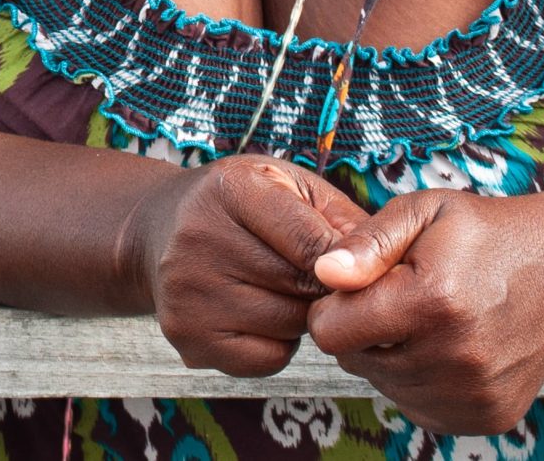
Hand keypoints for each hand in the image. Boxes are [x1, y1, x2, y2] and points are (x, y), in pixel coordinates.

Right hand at [118, 157, 375, 377]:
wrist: (159, 229)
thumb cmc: (243, 205)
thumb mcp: (287, 185)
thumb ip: (338, 218)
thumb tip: (384, 266)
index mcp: (230, 190)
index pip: (310, 242)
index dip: (347, 262)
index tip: (365, 271)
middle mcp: (198, 238)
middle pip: (301, 287)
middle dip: (323, 286)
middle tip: (318, 276)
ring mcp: (187, 291)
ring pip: (288, 325)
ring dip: (301, 314)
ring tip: (284, 289)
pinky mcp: (186, 335)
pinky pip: (267, 358)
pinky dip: (278, 343)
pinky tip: (261, 314)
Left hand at [306, 191, 543, 435]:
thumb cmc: (483, 236)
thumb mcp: (424, 211)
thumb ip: (368, 242)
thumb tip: (324, 274)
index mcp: (433, 302)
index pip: (330, 332)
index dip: (334, 304)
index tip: (363, 283)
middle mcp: (456, 358)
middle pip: (355, 362)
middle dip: (365, 329)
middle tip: (404, 296)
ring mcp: (474, 396)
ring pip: (384, 386)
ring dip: (392, 356)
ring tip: (431, 318)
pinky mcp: (487, 418)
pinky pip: (418, 406)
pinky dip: (420, 379)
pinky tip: (448, 345)